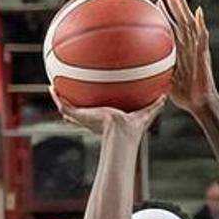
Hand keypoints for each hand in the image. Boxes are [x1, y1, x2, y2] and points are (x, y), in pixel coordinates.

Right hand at [51, 86, 165, 135]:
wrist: (120, 133)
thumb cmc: (133, 128)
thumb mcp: (146, 113)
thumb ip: (156, 104)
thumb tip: (167, 94)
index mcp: (106, 118)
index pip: (99, 111)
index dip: (96, 105)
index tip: (94, 96)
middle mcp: (93, 118)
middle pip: (81, 109)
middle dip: (77, 101)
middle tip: (72, 90)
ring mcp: (84, 117)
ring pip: (69, 106)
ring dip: (61, 97)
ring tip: (54, 86)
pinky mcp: (78, 115)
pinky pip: (64, 104)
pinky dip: (57, 97)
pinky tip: (51, 86)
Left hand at [158, 0, 215, 114]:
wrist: (199, 103)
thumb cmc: (182, 95)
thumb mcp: (162, 81)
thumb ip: (152, 73)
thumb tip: (131, 76)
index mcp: (179, 50)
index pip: (171, 28)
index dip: (164, 15)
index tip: (155, 2)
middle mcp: (188, 45)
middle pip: (181, 19)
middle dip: (174, 4)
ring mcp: (196, 48)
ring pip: (190, 23)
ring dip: (184, 7)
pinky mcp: (204, 54)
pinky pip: (202, 36)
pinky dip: (201, 24)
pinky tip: (199, 12)